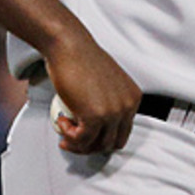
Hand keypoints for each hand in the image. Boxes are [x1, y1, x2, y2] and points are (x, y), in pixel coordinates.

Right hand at [45, 35, 141, 154]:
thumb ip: (109, 102)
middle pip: (113, 143)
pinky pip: (81, 140)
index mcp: (133, 98)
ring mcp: (113, 113)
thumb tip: (98, 125)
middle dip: (91, 147)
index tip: (88, 137)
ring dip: (77, 144)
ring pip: (97, 145)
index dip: (103, 139)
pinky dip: (68, 136)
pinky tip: (61, 121)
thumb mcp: (107, 84)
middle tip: (73, 140)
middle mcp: (128, 106)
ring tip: (65, 131)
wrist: (70, 47)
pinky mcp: (95, 117)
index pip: (123, 131)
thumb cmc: (83, 60)